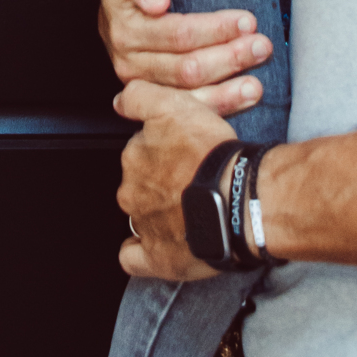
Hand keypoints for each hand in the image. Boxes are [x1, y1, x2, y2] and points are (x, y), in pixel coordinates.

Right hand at [97, 0, 272, 113]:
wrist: (116, 14)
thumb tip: (157, 1)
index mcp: (126, 31)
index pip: (177, 33)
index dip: (214, 29)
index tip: (245, 20)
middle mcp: (131, 64)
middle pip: (187, 67)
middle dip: (229, 56)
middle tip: (261, 45)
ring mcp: (144, 86)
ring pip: (191, 92)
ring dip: (229, 88)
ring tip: (258, 80)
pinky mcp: (158, 102)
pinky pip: (191, 109)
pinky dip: (223, 104)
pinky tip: (246, 97)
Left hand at [115, 81, 242, 279]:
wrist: (238, 198)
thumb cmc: (214, 154)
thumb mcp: (175, 104)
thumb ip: (140, 97)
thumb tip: (118, 100)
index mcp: (134, 156)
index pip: (140, 150)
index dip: (162, 150)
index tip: (181, 152)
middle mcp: (132, 190)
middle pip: (139, 183)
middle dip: (159, 182)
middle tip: (189, 181)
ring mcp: (144, 225)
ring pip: (141, 215)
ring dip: (157, 213)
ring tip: (188, 211)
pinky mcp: (157, 257)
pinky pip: (133, 258)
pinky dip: (140, 253)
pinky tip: (157, 246)